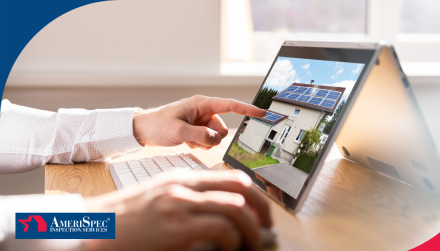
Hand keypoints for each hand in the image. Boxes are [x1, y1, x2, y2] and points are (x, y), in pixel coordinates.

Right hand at [85, 170, 272, 250]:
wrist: (91, 229)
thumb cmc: (124, 219)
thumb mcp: (159, 199)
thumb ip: (187, 200)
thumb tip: (219, 214)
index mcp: (181, 178)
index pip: (231, 177)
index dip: (254, 196)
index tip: (261, 213)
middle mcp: (184, 186)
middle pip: (241, 187)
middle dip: (262, 208)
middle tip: (266, 228)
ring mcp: (179, 204)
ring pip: (236, 208)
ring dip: (252, 230)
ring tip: (252, 244)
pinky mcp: (175, 226)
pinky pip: (221, 228)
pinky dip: (233, 241)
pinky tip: (230, 249)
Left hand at [132, 95, 265, 149]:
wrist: (143, 130)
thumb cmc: (158, 125)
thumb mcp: (179, 131)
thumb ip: (201, 135)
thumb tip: (216, 139)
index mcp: (202, 104)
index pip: (230, 105)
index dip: (247, 109)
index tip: (262, 113)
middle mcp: (204, 111)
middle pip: (222, 128)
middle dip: (212, 138)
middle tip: (194, 139)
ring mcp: (201, 121)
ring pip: (216, 137)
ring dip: (204, 143)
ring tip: (187, 140)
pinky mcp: (197, 129)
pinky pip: (208, 141)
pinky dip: (198, 144)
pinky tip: (186, 141)